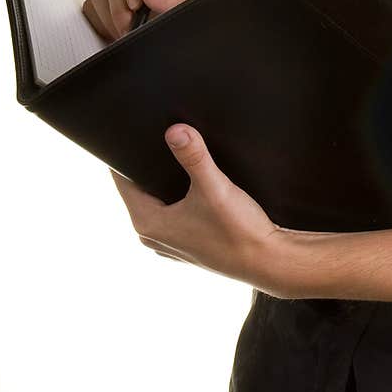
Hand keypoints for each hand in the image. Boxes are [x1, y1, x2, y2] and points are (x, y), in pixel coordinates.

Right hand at [83, 0, 198, 39]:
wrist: (183, 32)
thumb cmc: (190, 12)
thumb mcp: (194, 5)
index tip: (136, 0)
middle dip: (122, 6)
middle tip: (132, 25)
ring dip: (112, 17)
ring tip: (130, 32)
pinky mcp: (105, 0)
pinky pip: (91, 7)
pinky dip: (104, 24)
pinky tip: (120, 32)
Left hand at [111, 124, 302, 291]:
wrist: (268, 262)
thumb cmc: (238, 230)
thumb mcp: (214, 187)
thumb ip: (194, 156)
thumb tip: (174, 129)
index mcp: (148, 223)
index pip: (123, 181)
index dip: (126, 156)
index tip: (133, 132)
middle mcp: (153, 237)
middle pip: (140, 191)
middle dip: (148, 167)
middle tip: (159, 136)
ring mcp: (170, 244)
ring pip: (158, 203)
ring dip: (165, 184)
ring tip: (178, 157)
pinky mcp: (188, 246)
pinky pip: (173, 215)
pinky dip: (178, 199)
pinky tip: (195, 187)